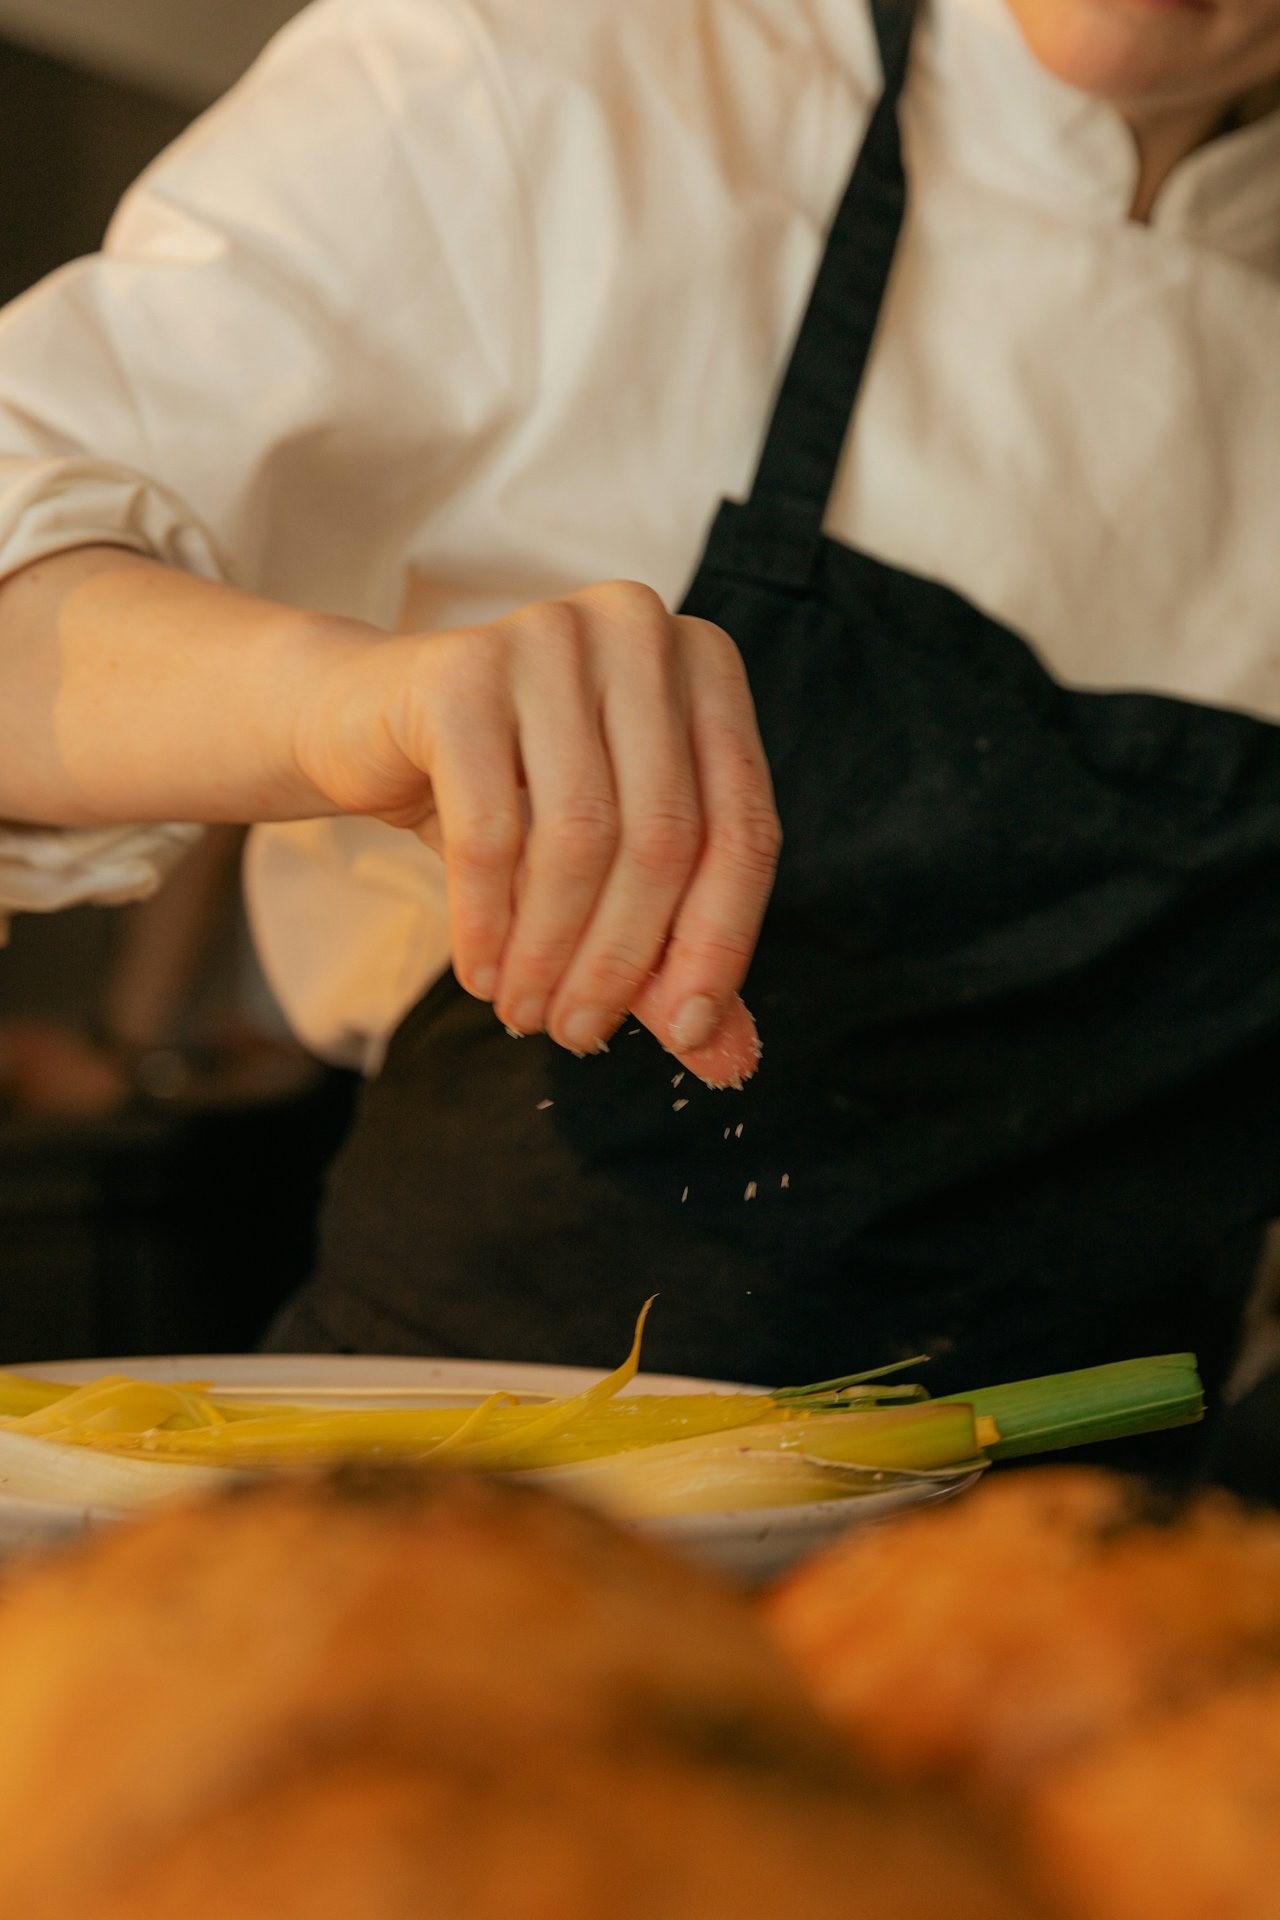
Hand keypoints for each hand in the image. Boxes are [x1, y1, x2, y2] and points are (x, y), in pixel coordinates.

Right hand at [296, 581, 779, 1083]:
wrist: (366, 727)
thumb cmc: (510, 795)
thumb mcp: (606, 871)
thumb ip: (674, 954)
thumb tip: (731, 1062)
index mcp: (707, 666)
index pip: (744, 827)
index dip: (720, 944)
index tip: (687, 1033)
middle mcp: (641, 630)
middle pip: (664, 837)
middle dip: (623, 960)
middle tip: (581, 1034)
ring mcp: (550, 636)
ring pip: (580, 838)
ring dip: (553, 951)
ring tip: (528, 1013)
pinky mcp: (460, 670)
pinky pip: (490, 829)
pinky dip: (488, 922)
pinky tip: (482, 974)